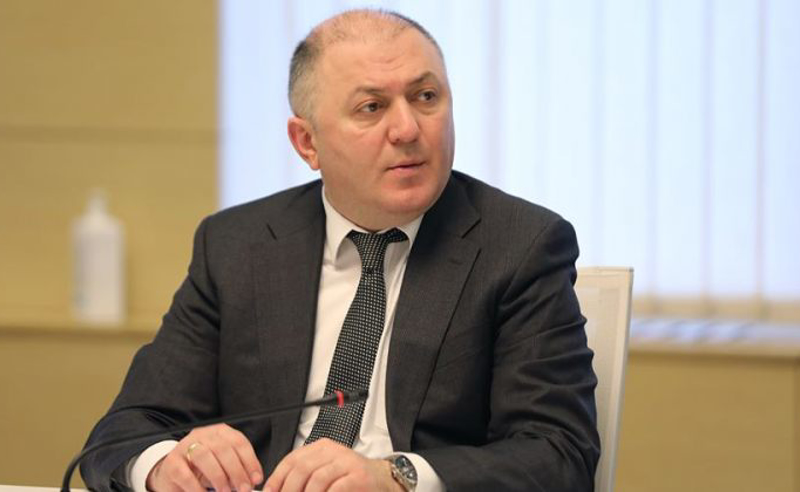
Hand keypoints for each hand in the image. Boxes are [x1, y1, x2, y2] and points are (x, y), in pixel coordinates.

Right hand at [146, 423, 262, 491]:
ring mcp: (185, 447)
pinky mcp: (172, 463)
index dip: (250, 461)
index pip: (239, 442)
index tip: (256, 479)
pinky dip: (198, 488)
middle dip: (236, 471)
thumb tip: (252, 481)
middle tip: (243, 489)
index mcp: (219, 433)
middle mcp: (202, 435)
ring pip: (205, 456)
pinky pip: (186, 475)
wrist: (173, 474)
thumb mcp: (223, 466)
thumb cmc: (202, 470)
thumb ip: (237, 470)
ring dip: (218, 477)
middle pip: (223, 448)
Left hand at [264, 438, 401, 491]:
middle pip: (301, 469)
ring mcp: (347, 462)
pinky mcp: (358, 476)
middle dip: (288, 491)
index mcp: (321, 448)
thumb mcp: (326, 472)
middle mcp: (333, 451)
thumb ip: (305, 478)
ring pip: (316, 479)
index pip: (292, 460)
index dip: (277, 479)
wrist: (382, 479)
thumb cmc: (350, 479)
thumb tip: (278, 490)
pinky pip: (335, 488)